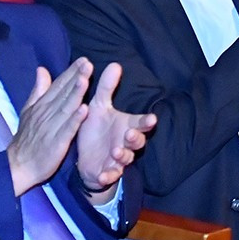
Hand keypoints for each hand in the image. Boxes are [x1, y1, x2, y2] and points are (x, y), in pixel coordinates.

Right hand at [7, 61, 94, 196]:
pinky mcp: (56, 142)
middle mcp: (47, 113)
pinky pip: (67, 129)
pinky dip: (75, 119)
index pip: (58, 86)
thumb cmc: (27, 137)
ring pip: (66, 108)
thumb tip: (42, 69)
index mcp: (42, 105)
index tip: (83, 60)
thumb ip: (38, 91)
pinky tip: (84, 109)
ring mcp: (52, 127)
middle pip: (64, 93)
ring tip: (85, 79)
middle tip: (87, 63)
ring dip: (75, 93)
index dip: (70, 72)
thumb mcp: (29, 111)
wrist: (18, 165)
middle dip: (75, 77)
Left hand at [75, 62, 153, 199]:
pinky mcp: (107, 172)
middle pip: (138, 141)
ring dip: (123, 156)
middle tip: (130, 134)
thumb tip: (115, 63)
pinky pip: (110, 176)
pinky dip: (108, 176)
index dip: (146, 122)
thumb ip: (107, 88)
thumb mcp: (98, 106)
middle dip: (136, 139)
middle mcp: (126, 143)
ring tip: (116, 152)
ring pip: (126, 159)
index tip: (152, 118)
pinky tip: (103, 174)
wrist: (86, 158)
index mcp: (127, 126)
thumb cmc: (96, 130)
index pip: (141, 123)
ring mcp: (118, 159)